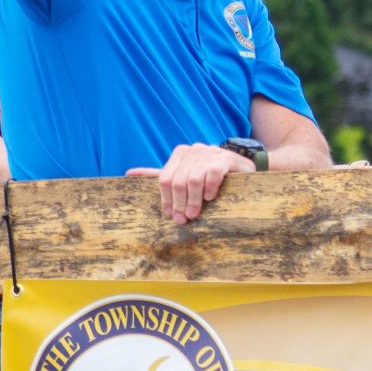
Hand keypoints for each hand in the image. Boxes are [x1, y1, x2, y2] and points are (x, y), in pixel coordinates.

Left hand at [128, 145, 247, 224]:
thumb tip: (128, 173)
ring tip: (196, 214)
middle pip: (177, 181)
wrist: (243, 169)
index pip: (165, 179)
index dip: (166, 200)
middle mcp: (193, 150)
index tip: (171, 216)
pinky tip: (211, 198)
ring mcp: (210, 153)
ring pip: (193, 180)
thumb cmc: (211, 175)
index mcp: (180, 154)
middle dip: (179, 204)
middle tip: (183, 220)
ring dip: (193, 201)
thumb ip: (160, 175)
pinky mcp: (226, 159)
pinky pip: (212, 175)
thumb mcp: (184, 174)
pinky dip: (209, 189)